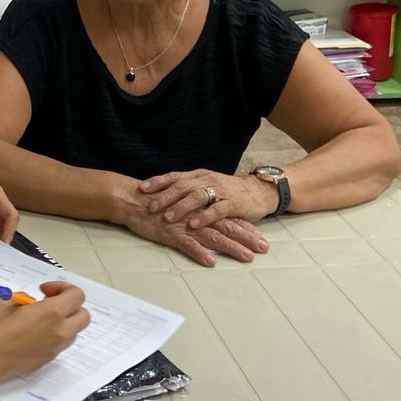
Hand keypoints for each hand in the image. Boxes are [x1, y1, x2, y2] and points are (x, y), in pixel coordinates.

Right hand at [0, 281, 89, 381]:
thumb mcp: (5, 301)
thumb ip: (24, 298)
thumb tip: (31, 302)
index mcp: (52, 314)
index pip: (77, 296)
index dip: (63, 288)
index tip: (44, 290)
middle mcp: (59, 332)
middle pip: (83, 316)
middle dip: (70, 306)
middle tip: (48, 302)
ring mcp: (54, 349)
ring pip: (73, 332)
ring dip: (63, 321)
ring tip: (39, 318)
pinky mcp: (46, 361)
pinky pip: (59, 344)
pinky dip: (53, 335)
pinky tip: (32, 333)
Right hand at [124, 205, 268, 266]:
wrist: (133, 199)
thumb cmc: (156, 202)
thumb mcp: (181, 204)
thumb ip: (197, 213)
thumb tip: (211, 223)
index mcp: (200, 208)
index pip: (228, 217)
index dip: (246, 228)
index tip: (261, 238)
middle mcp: (197, 215)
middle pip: (226, 226)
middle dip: (246, 238)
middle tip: (263, 248)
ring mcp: (185, 225)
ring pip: (213, 236)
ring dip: (231, 247)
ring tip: (246, 257)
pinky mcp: (170, 234)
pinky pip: (187, 244)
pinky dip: (199, 252)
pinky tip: (210, 261)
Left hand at [139, 170, 278, 227]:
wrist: (258, 192)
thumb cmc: (228, 191)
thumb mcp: (206, 185)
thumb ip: (188, 189)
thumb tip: (161, 193)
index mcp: (199, 175)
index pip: (175, 176)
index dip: (158, 182)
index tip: (141, 188)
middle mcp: (207, 180)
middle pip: (182, 186)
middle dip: (165, 196)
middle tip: (149, 207)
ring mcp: (221, 191)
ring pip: (197, 196)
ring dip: (181, 207)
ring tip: (167, 217)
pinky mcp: (233, 203)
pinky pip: (217, 209)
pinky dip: (204, 217)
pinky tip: (193, 224)